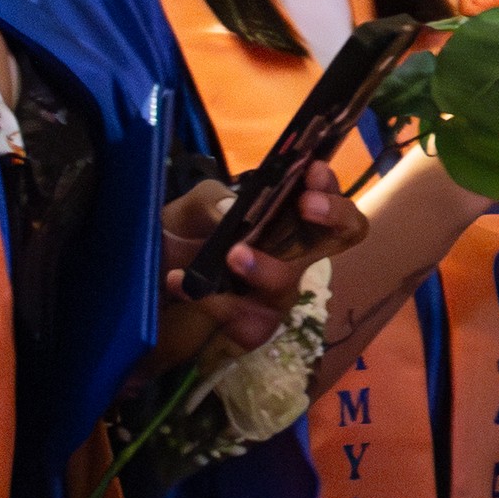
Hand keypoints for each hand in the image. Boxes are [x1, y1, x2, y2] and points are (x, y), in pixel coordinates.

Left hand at [158, 163, 366, 364]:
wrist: (153, 280)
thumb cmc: (185, 235)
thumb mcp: (191, 207)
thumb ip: (210, 200)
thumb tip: (230, 211)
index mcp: (287, 215)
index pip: (330, 198)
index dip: (331, 187)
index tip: (312, 172)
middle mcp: (294, 252)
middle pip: (345, 235)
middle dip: (335, 215)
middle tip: (306, 204)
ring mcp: (277, 291)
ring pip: (290, 281)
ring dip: (265, 268)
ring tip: (231, 255)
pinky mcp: (253, 324)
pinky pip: (250, 320)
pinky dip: (214, 301)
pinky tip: (182, 284)